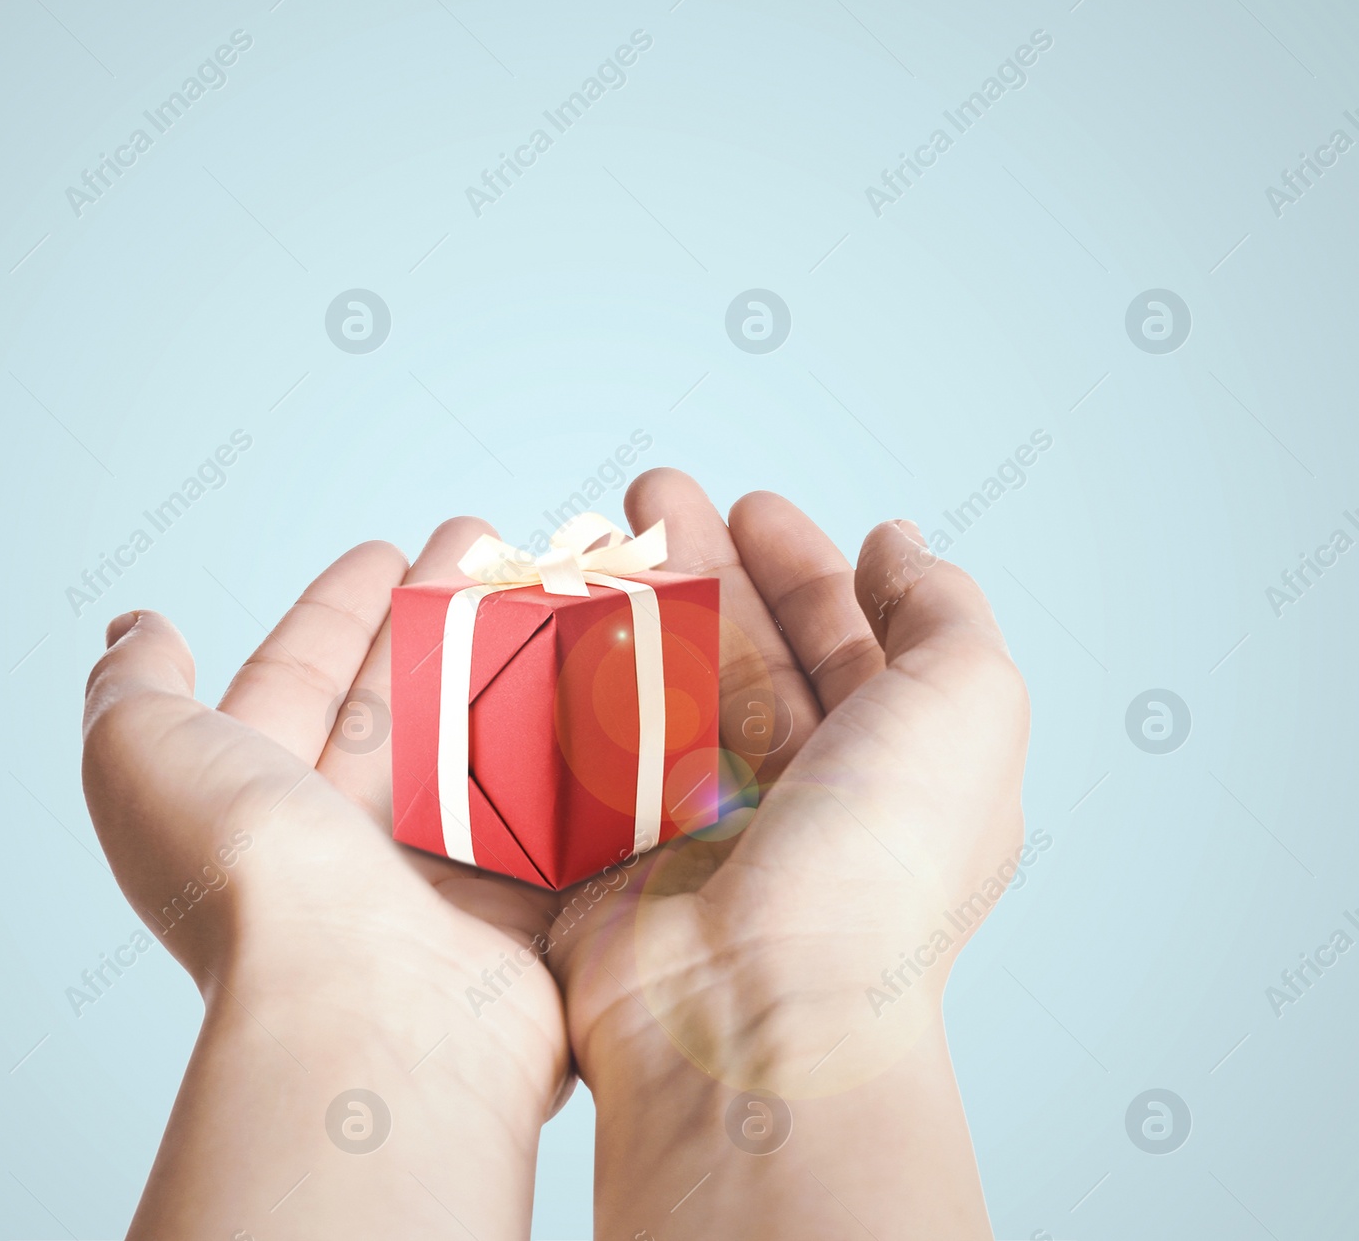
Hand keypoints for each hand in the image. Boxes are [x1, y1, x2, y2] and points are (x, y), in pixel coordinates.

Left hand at [81, 520, 569, 1239]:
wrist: (366, 1006)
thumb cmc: (248, 878)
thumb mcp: (143, 758)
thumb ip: (137, 689)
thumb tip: (136, 632)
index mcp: (258, 797)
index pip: (299, 678)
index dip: (337, 610)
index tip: (383, 551)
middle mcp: (344, 836)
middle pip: (401, 696)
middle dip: (436, 615)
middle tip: (485, 543)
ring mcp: (438, 869)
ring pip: (481, 737)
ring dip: (512, 660)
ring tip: (552, 586)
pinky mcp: (521, 899)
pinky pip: (550, 802)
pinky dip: (572, 743)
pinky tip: (600, 678)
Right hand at [544, 469, 1029, 1239]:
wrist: (753, 1019)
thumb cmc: (876, 868)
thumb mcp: (967, 709)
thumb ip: (943, 614)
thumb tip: (899, 546)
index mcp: (883, 766)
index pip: (840, 640)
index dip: (801, 566)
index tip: (754, 505)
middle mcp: (793, 796)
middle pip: (737, 650)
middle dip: (698, 564)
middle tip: (649, 493)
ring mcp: (694, 826)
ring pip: (655, 687)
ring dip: (623, 608)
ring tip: (587, 537)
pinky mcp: (607, 854)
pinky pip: (582, 748)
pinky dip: (563, 683)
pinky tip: (545, 619)